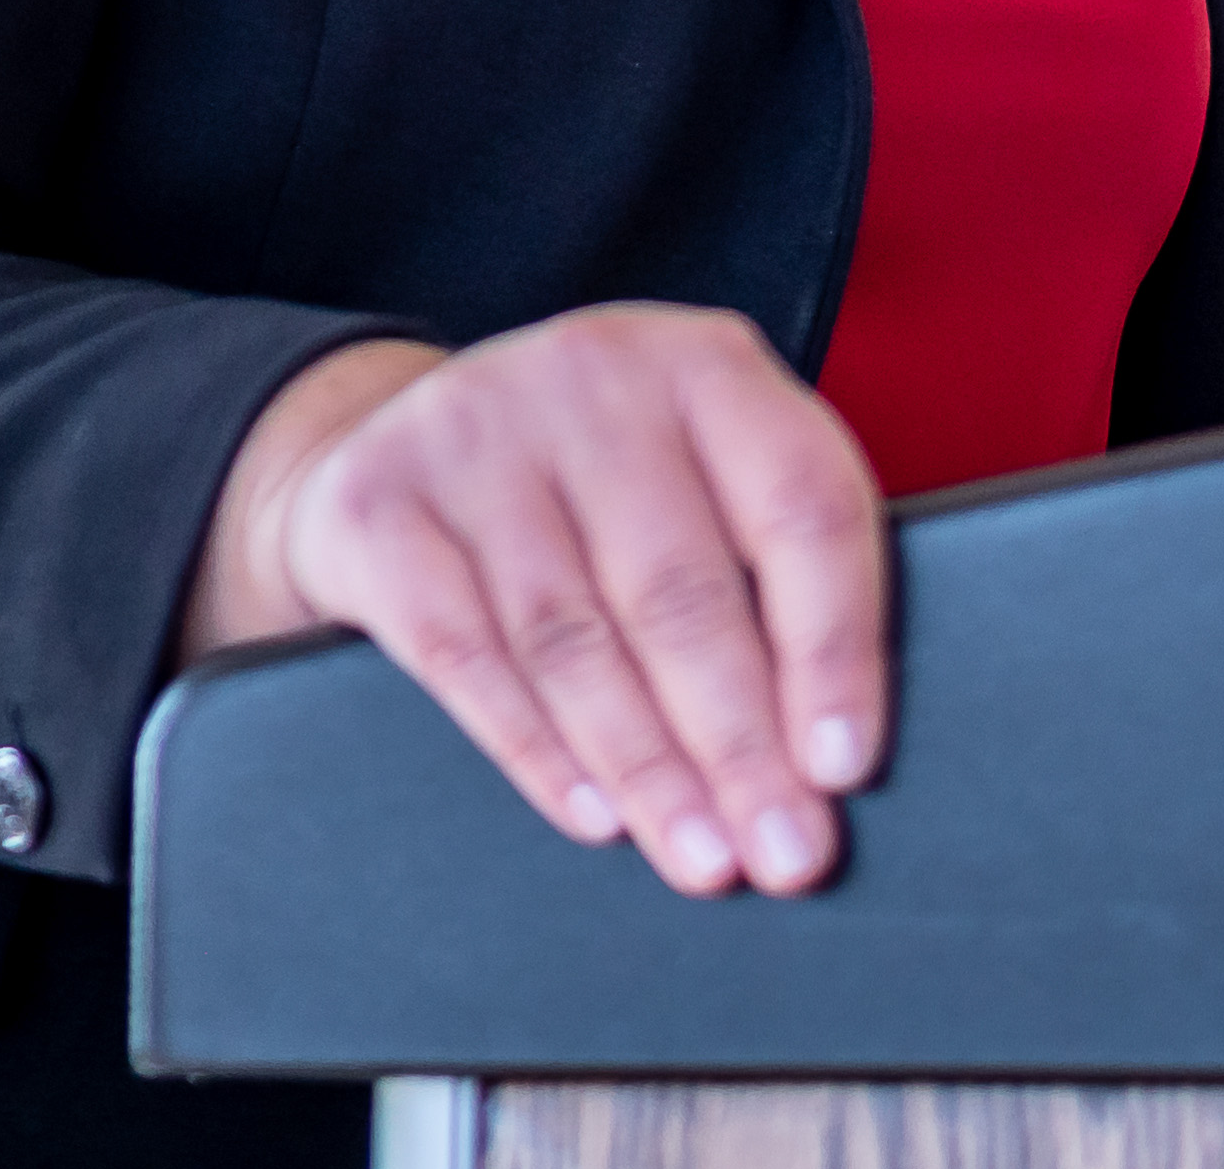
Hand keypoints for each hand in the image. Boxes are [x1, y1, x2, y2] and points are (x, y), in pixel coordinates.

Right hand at [178, 309, 888, 891]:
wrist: (398, 442)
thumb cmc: (600, 484)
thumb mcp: (699, 475)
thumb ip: (769, 570)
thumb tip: (830, 754)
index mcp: (710, 364)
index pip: (801, 505)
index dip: (834, 645)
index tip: (845, 765)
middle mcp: (596, 376)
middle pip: (683, 588)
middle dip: (742, 745)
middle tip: (785, 855)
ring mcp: (476, 431)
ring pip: (575, 636)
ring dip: (648, 769)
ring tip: (702, 858)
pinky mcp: (378, 503)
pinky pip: (464, 655)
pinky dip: (536, 750)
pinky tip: (593, 814)